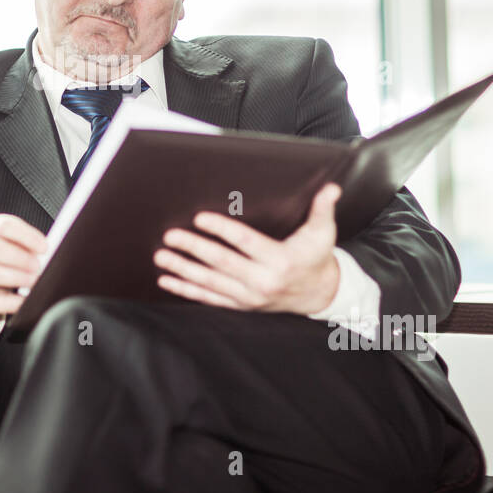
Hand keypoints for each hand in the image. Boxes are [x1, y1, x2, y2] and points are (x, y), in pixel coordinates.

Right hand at [0, 213, 46, 337]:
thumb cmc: (2, 261)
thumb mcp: (13, 246)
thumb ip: (28, 246)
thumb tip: (48, 253)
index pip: (3, 226)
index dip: (26, 236)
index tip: (44, 247)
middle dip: (17, 257)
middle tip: (37, 266)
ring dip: (13, 277)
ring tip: (32, 281)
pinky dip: (7, 302)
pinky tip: (23, 301)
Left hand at [152, 183, 342, 315]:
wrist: (319, 295)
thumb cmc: (316, 258)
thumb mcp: (323, 234)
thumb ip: (322, 209)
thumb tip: (331, 188)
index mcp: (280, 260)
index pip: (245, 243)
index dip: (222, 230)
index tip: (200, 218)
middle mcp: (262, 280)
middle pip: (222, 263)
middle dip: (194, 248)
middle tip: (171, 236)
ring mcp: (249, 296)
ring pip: (210, 282)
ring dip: (183, 269)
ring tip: (162, 257)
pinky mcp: (241, 305)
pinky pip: (209, 298)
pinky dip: (187, 290)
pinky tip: (168, 281)